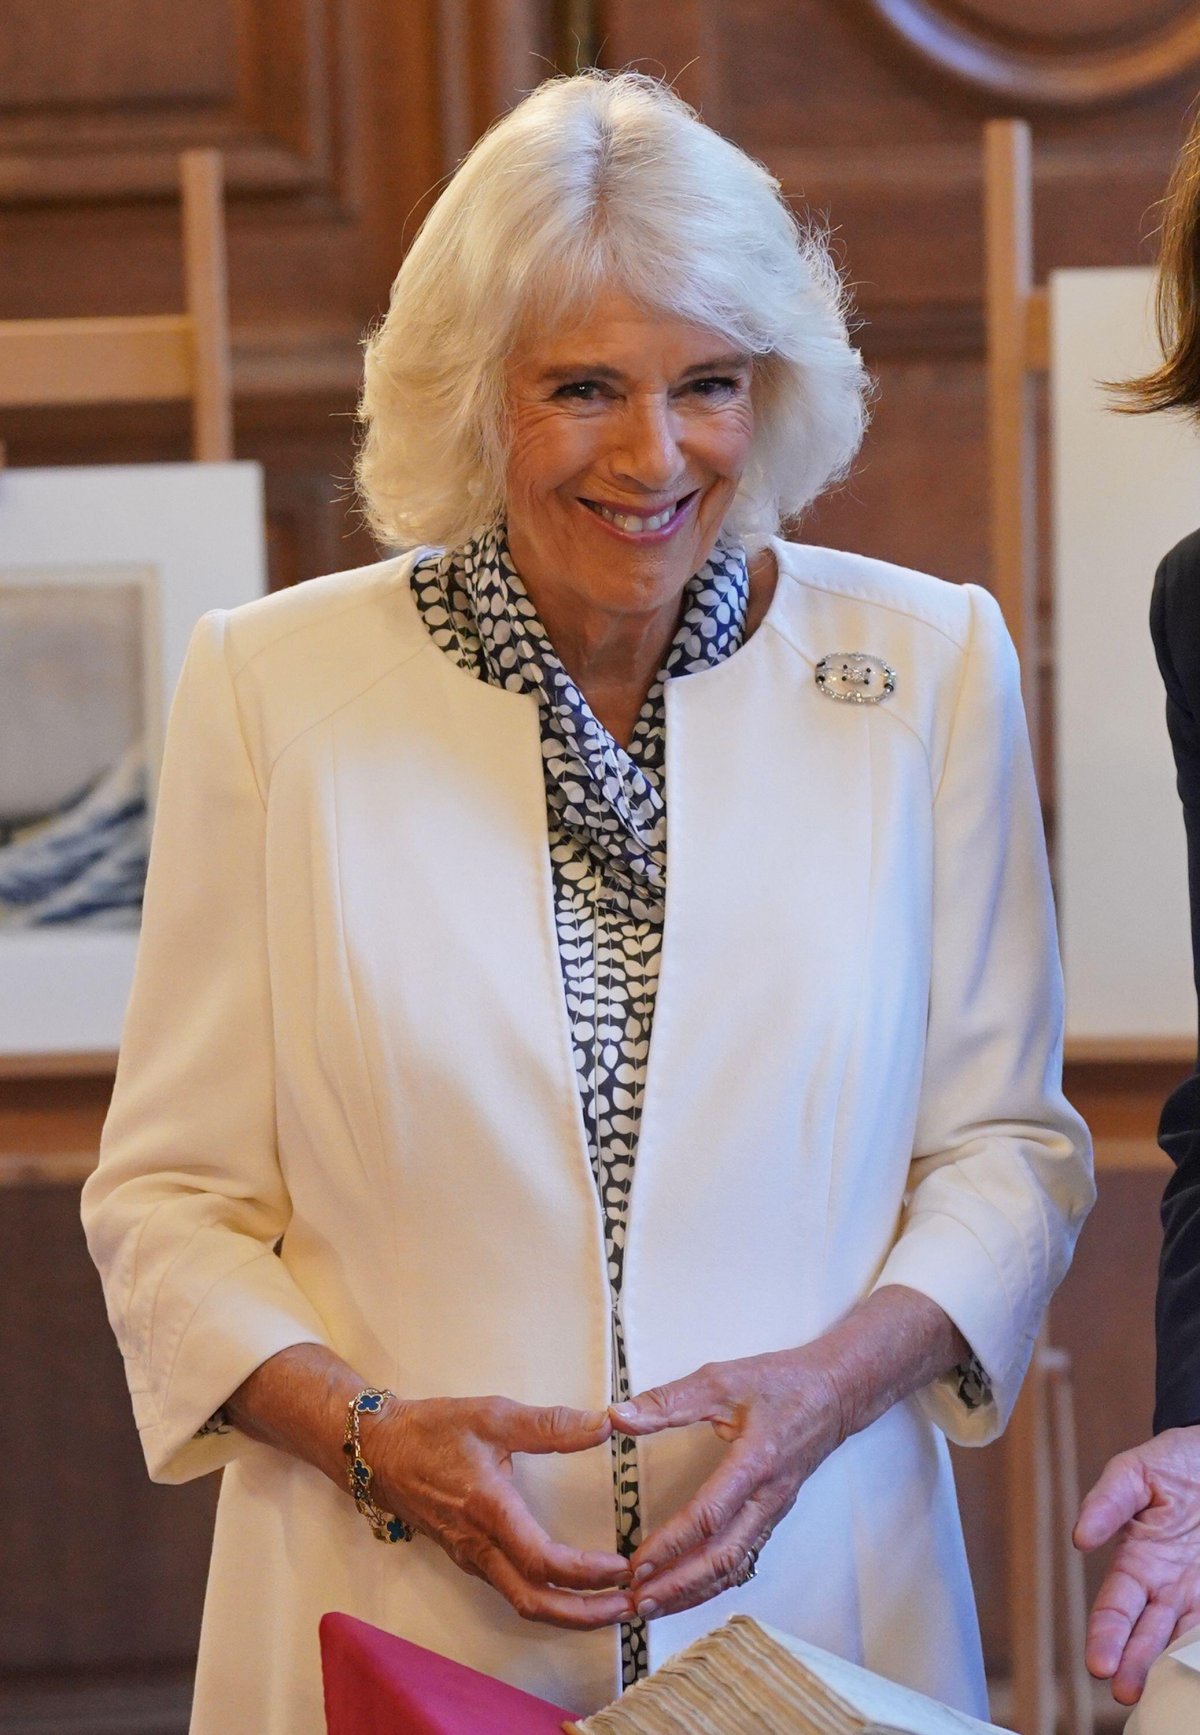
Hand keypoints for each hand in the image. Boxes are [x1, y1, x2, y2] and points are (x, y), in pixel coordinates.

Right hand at [368, 1395, 634, 1628]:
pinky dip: (548, 1599)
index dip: (586, 1573)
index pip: (541, 1561)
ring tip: (612, 1604)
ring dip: (570, 1611)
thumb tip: (605, 1423)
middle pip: (535, 1602)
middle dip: (586, 1613)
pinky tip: (573, 1590)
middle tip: (631, 1606)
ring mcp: (471, 1557)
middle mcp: (479, 1545)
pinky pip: (512, 1589)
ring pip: (523, 1602)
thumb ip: (550, 1424)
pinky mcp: (468, 1557)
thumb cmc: (433, 1430)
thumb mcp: (493, 1415)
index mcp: (488, 1510)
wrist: (378, 1451)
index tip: (623, 1568)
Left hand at [609, 1348, 846, 1620]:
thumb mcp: (722, 1379)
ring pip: (734, 1566)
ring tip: (654, 1605)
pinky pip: (744, 1557)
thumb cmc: (781, 1383)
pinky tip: (689, 1589)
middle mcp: (767, 1496)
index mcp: (755, 1462)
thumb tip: (618, 1416)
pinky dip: (714, 1580)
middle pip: (722, 1557)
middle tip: (638, 1602)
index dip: (672, 1544)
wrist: (835, 1392)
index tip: (637, 1564)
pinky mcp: (773, 1514)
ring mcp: (773, 1510)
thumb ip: (669, 1400)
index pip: (709, 1516)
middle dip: (679, 1585)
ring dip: (693, 1591)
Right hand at [1074, 1427, 1199, 1703]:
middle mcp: (1168, 1586)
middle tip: (1125, 1693)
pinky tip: (1194, 1664)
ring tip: (1155, 1691)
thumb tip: (1080, 1538)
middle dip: (1134, 1665)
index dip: (1106, 1636)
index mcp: (1138, 1560)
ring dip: (1168, 1667)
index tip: (1099, 1664)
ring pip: (1182, 1639)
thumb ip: (1108, 1502)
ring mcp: (1199, 1591)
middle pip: (1146, 1634)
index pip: (1115, 1607)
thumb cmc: (1174, 1462)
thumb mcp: (1134, 1473)